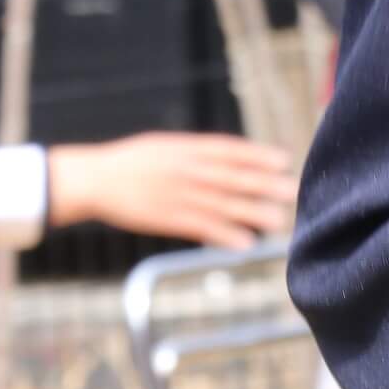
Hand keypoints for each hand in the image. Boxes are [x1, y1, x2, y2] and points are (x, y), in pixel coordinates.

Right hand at [48, 135, 296, 246]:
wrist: (95, 180)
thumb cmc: (135, 161)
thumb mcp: (168, 145)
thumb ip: (200, 151)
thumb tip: (234, 157)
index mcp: (188, 149)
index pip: (230, 151)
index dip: (258, 155)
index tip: (284, 160)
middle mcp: (187, 171)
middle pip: (232, 178)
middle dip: (264, 184)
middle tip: (294, 189)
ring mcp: (178, 196)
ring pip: (222, 205)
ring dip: (252, 214)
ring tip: (279, 221)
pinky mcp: (168, 219)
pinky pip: (201, 228)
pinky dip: (224, 236)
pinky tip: (245, 243)